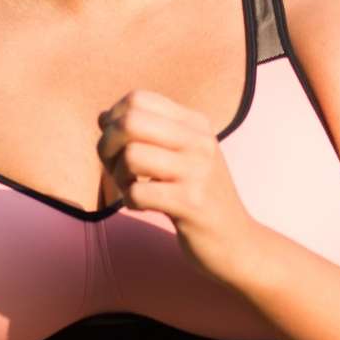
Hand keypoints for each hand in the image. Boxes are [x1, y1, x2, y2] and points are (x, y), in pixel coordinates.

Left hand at [96, 88, 264, 287]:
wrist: (236, 241)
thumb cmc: (199, 197)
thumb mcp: (182, 155)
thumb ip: (147, 133)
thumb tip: (102, 116)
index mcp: (196, 123)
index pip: (138, 99)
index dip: (114, 120)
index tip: (118, 145)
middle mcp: (199, 141)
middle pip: (130, 122)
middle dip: (108, 146)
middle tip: (116, 169)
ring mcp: (198, 171)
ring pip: (131, 155)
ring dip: (119, 176)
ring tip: (132, 189)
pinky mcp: (191, 203)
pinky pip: (138, 192)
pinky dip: (130, 201)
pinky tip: (143, 207)